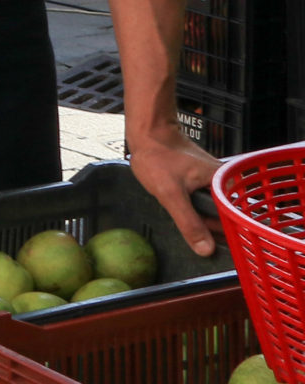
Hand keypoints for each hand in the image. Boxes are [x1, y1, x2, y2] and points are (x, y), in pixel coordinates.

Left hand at [128, 127, 218, 256]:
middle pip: (226, 216)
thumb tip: (206, 249)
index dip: (228, 234)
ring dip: (203, 219)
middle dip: (212, 228)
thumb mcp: (171, 194)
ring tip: (188, 219)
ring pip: (214, 211)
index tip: (218, 247)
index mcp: (226, 183)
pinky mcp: (203, 181)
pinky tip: (185, 211)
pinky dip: (197, 210)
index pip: (237, 218)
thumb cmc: (158, 157)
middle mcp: (225, 182)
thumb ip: (189, 222)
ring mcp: (214, 181)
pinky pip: (205, 203)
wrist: (148, 133)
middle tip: (196, 234)